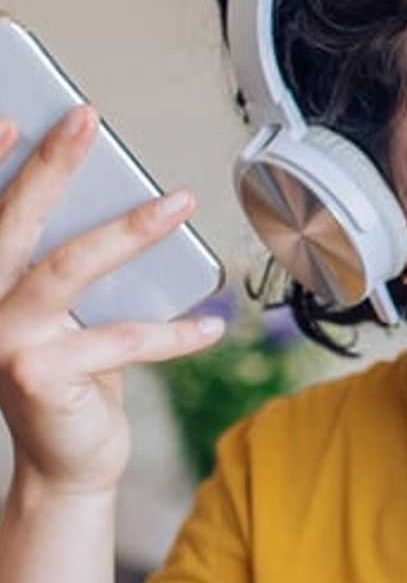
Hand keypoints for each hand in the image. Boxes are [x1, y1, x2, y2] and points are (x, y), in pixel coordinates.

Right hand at [0, 107, 222, 497]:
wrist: (68, 467)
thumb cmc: (76, 385)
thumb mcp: (74, 322)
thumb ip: (80, 275)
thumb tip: (129, 209)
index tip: (19, 115)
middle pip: (16, 225)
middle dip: (52, 166)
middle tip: (88, 119)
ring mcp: (7, 343)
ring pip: (70, 270)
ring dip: (130, 231)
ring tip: (180, 203)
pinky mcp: (40, 377)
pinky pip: (121, 341)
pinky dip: (173, 333)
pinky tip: (211, 325)